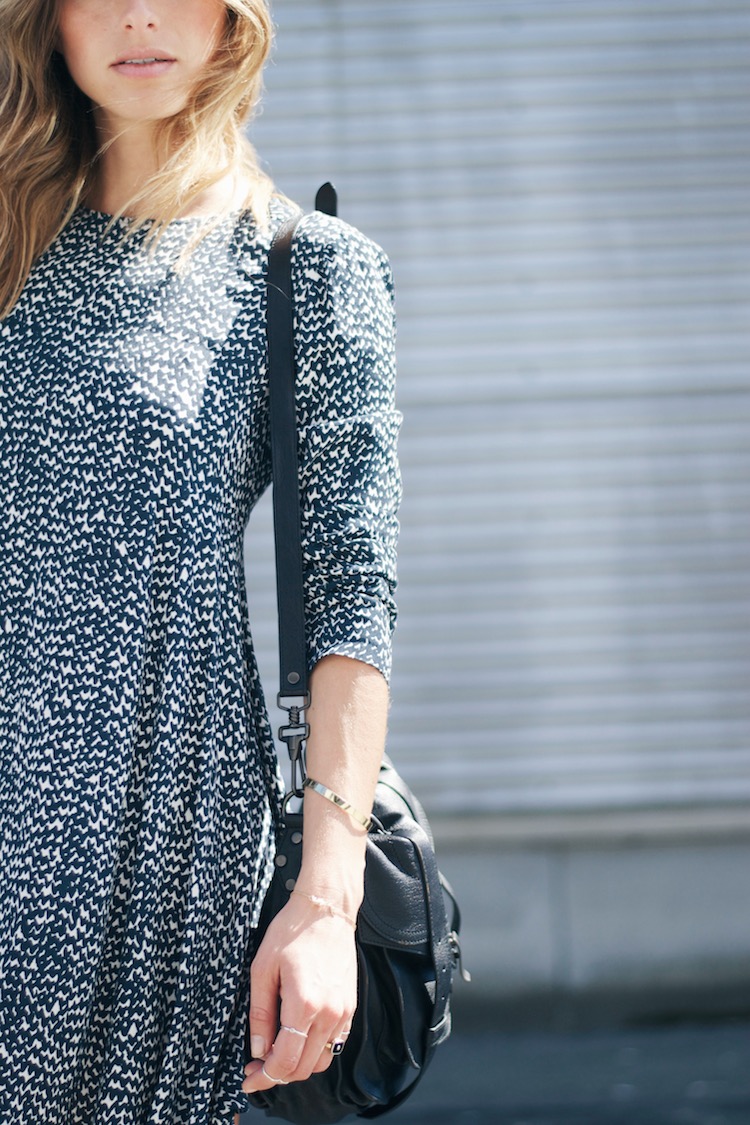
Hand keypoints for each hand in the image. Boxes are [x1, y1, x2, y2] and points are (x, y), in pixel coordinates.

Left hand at [241, 892, 356, 1092]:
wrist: (326, 910)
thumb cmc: (292, 932)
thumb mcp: (263, 968)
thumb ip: (260, 1013)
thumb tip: (258, 1049)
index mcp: (304, 1004)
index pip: (285, 1061)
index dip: (264, 1076)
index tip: (249, 1077)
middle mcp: (329, 1013)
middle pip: (303, 1068)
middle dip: (277, 1075)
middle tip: (257, 1066)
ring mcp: (343, 1012)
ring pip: (320, 1061)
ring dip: (297, 1066)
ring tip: (277, 1053)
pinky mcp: (350, 1007)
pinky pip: (334, 1045)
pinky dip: (314, 1052)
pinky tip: (298, 1038)